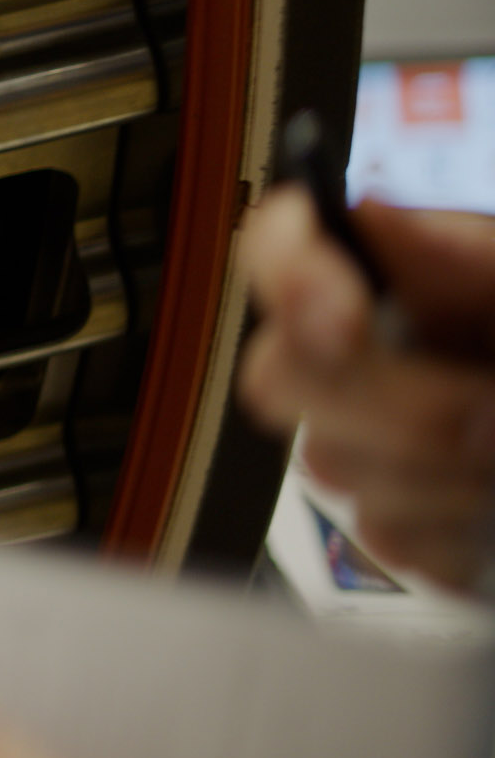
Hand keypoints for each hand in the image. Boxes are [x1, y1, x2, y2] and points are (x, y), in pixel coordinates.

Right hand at [237, 188, 494, 585]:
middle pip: (283, 374)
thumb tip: (383, 217)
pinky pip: (392, 540)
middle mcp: (376, 353)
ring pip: (336, 469)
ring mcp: (381, 443)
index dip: (288, 275)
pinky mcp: (410, 522)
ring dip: (445, 481)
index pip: (283, 242)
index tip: (343, 322)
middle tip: (492, 422)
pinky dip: (464, 536)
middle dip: (394, 409)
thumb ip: (479, 265)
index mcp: (415, 274)